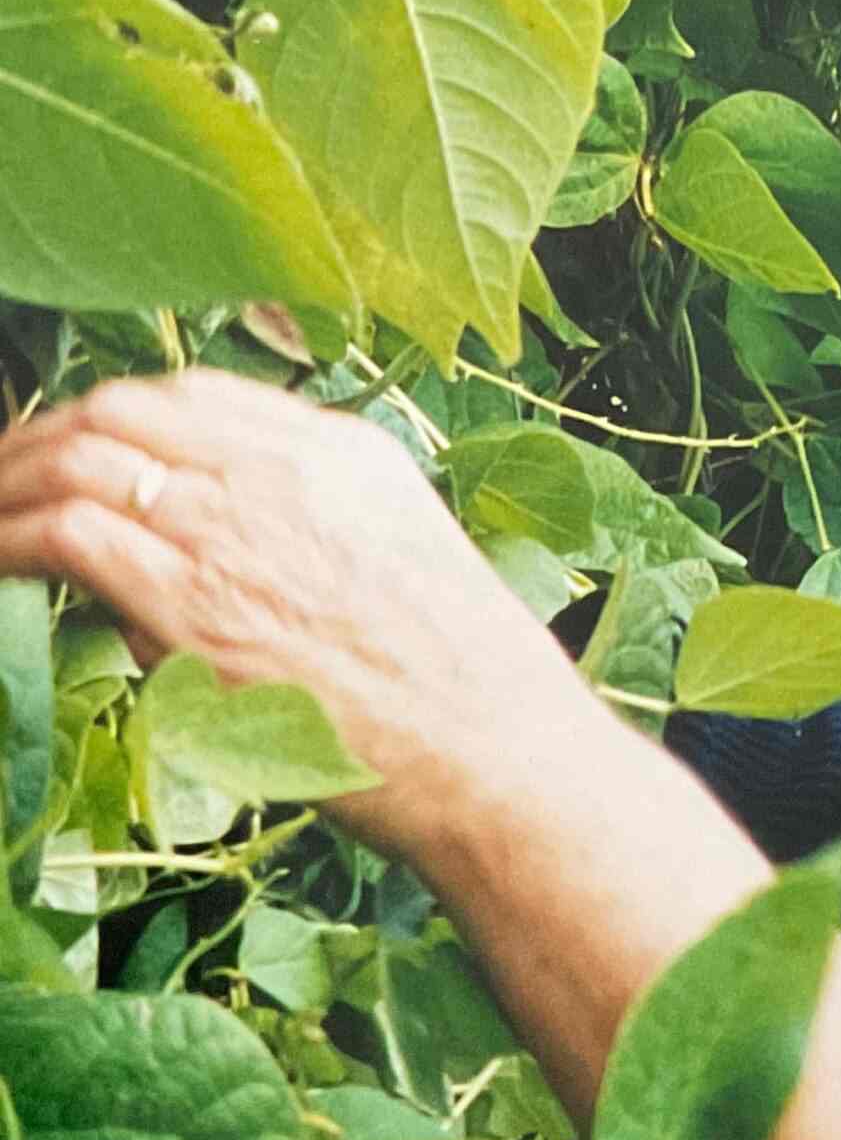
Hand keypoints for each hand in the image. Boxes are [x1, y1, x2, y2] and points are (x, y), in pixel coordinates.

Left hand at [0, 366, 617, 869]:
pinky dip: (8, 539)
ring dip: (10, 485)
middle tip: (10, 479)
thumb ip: (317, 531)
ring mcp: (234, 530)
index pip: (192, 393)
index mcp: (343, 452)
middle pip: (120, 409)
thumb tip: (219, 555)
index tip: (82, 447)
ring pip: (76, 461)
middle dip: (46, 437)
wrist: (494, 746)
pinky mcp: (192, 604)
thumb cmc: (468, 682)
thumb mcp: (409, 557)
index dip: (116, 413)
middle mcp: (282, 471)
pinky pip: (65, 537)